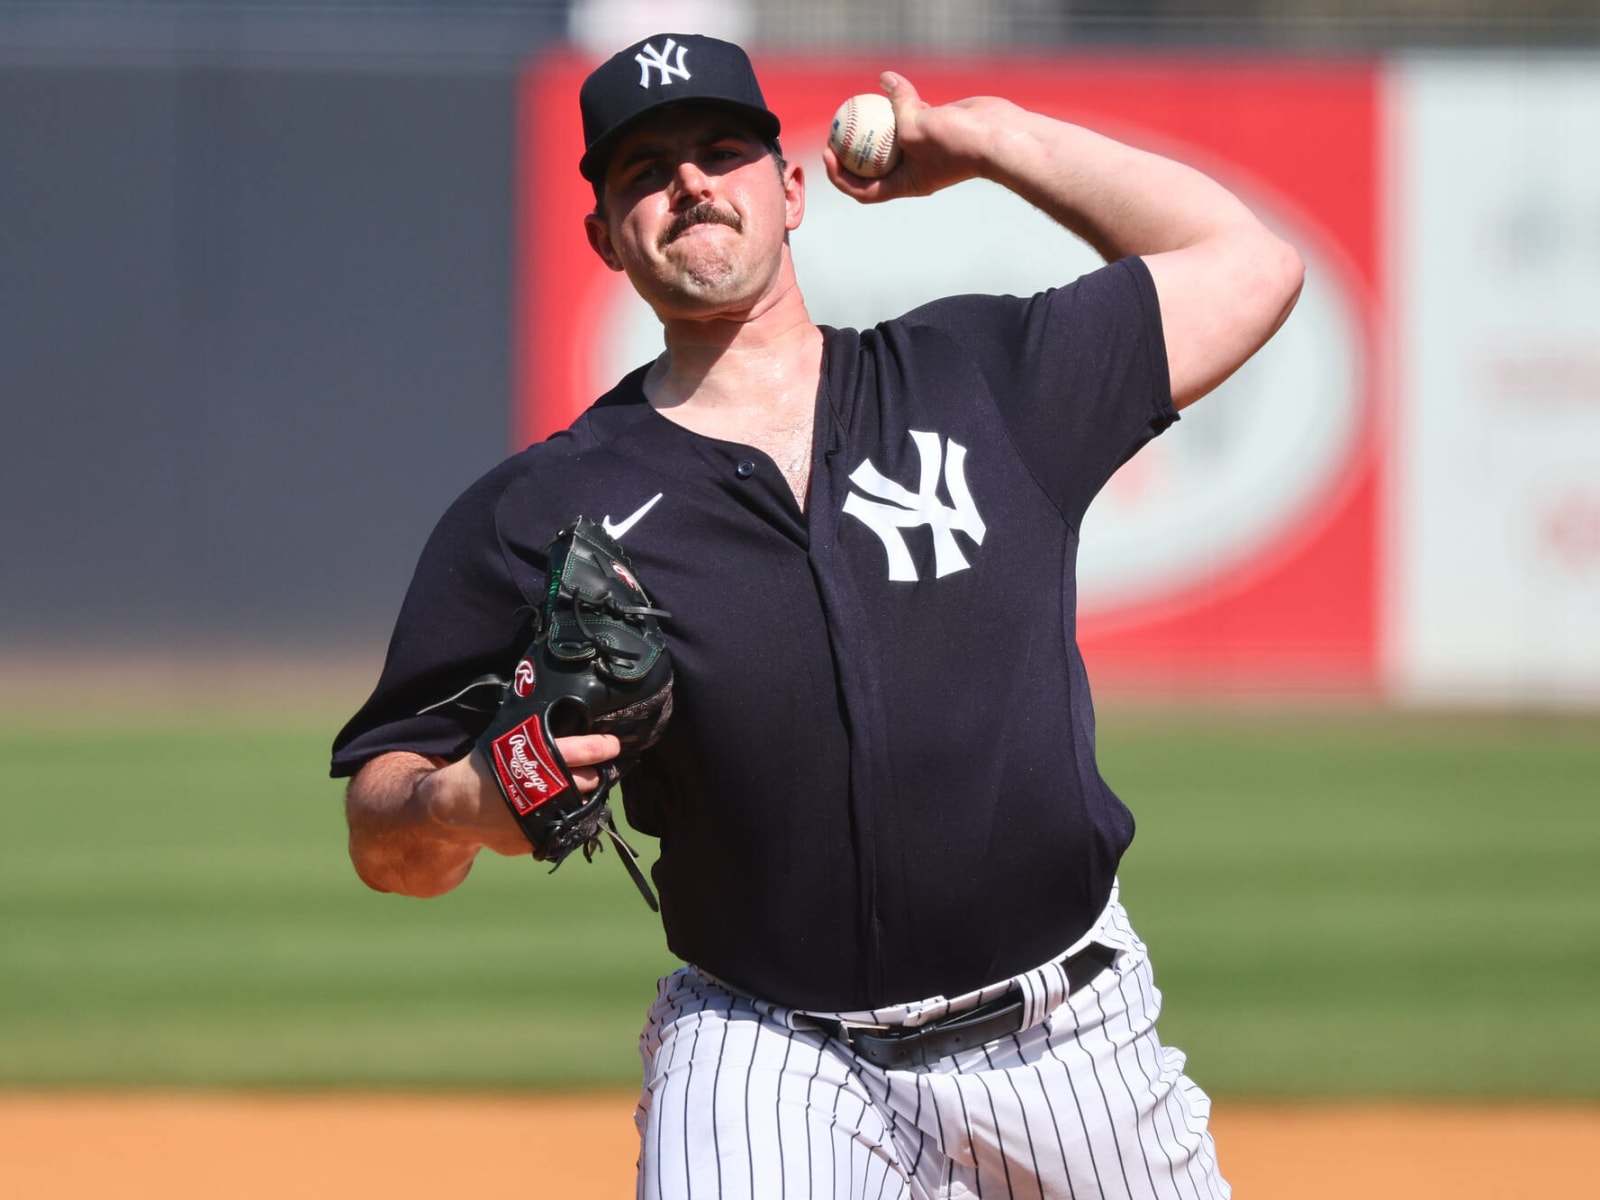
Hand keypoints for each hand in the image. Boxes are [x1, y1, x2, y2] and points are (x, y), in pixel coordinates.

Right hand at [422, 734, 622, 857]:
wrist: (454, 806)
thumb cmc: (482, 766)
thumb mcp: (504, 739)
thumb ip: (532, 730)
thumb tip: (556, 705)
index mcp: (538, 760)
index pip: (582, 751)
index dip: (602, 747)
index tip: (613, 745)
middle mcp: (544, 790)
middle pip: (588, 781)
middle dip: (595, 774)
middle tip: (596, 768)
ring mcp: (542, 819)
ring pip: (581, 807)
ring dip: (584, 797)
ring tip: (579, 789)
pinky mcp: (538, 840)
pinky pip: (563, 827)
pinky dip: (565, 817)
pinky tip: (559, 808)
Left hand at [823, 72, 1015, 204]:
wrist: (995, 135)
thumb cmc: (955, 143)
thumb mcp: (915, 127)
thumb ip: (897, 105)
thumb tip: (885, 79)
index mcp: (905, 184)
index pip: (864, 190)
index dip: (841, 177)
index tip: (829, 154)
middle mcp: (912, 170)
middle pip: (872, 166)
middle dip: (850, 151)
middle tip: (834, 130)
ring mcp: (922, 149)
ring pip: (890, 138)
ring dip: (872, 124)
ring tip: (853, 107)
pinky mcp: (933, 127)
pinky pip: (908, 115)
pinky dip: (898, 101)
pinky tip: (886, 82)